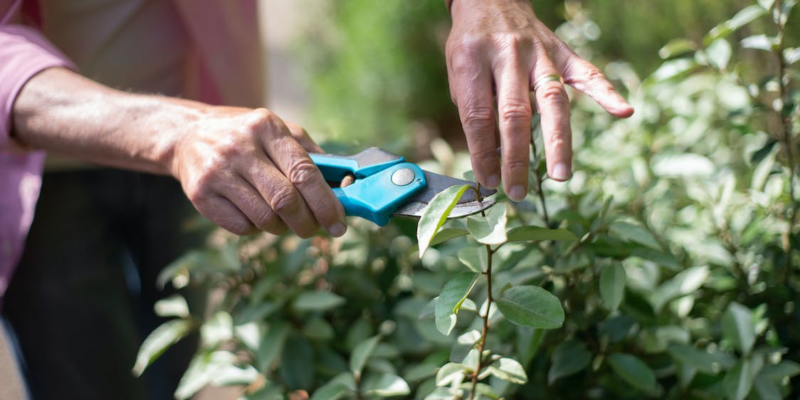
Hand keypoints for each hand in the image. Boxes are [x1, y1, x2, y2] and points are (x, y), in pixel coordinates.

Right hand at [171, 107, 346, 237]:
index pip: (304, 172)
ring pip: (265, 218)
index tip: (339, 224)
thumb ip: (312, 156)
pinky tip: (254, 213)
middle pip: (285, 200)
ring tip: (282, 218)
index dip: (326, 203)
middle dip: (307, 223)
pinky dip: (256, 229)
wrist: (188, 136)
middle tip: (314, 229)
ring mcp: (217, 172)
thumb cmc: (247, 137)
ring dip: (281, 227)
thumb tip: (346, 187)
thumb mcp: (279, 131)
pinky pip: (242, 227)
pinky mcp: (200, 196)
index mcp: (266, 127)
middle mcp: (240, 147)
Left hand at [445, 0, 633, 199]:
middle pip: (514, 112)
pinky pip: (586, 73)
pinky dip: (606, 92)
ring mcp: (539, 52)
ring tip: (560, 175)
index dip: (483, 152)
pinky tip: (623, 112)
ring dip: (557, 141)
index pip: (478, 115)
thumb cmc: (471, 45)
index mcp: (473, 58)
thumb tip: (490, 158)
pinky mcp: (562, 50)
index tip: (488, 181)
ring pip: (551, 99)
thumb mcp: (457, 72)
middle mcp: (508, 54)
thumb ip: (473, 108)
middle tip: (516, 191)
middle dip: (515, 157)